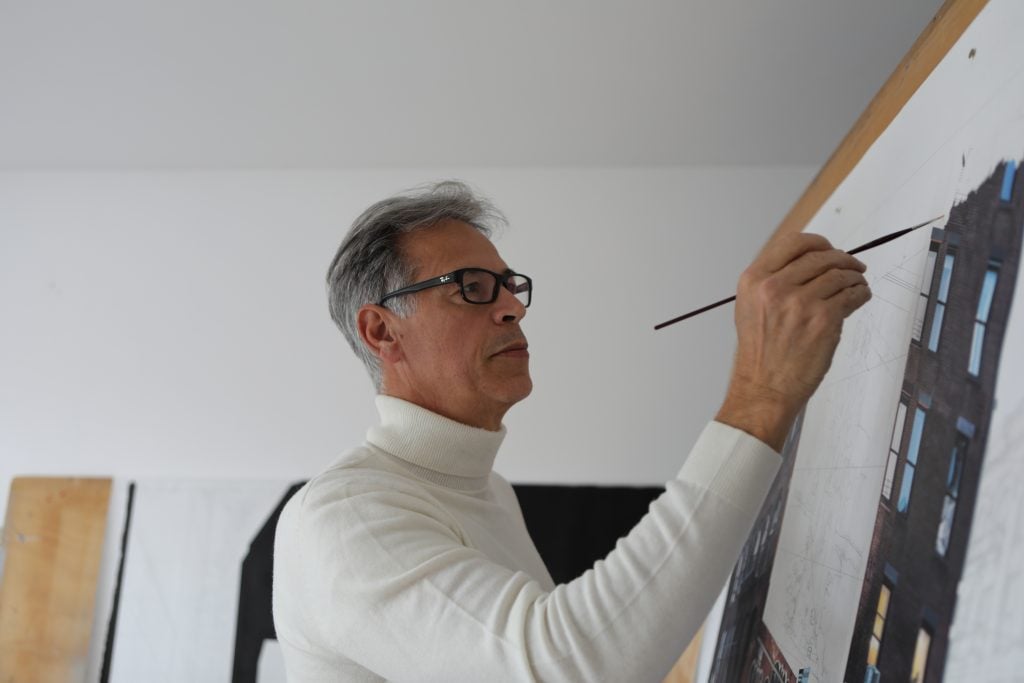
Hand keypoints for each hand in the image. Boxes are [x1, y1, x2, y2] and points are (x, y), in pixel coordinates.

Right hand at [716, 232, 871, 450]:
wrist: (763, 388)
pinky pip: (852, 294)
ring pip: (840, 273)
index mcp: (754, 280)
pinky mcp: (824, 320)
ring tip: (858, 283)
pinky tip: (859, 297)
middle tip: (852, 266)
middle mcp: (775, 287)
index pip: (792, 243)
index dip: (817, 242)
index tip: (829, 248)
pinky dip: (861, 293)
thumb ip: (772, 281)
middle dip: (842, 259)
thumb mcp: (751, 307)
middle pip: (821, 256)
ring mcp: (800, 302)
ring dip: (855, 276)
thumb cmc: (760, 353)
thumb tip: (807, 262)